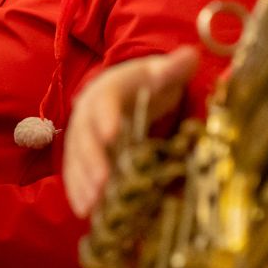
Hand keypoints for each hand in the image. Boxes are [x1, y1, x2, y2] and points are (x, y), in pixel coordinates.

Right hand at [63, 46, 199, 218]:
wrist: (127, 90)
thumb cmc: (148, 83)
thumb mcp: (162, 73)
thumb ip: (174, 68)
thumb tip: (191, 55)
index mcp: (108, 89)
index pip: (105, 101)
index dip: (107, 117)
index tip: (113, 133)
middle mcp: (88, 114)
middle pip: (86, 136)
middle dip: (92, 160)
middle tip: (101, 183)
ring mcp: (82, 137)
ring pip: (77, 159)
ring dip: (83, 183)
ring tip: (91, 207)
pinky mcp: (82, 157)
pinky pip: (76, 174)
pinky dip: (79, 192)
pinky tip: (85, 212)